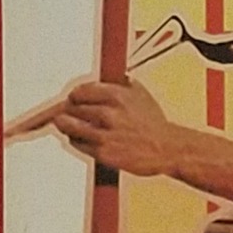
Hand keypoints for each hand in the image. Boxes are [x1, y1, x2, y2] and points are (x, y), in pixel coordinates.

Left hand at [53, 80, 180, 177]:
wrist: (166, 148)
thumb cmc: (154, 124)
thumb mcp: (139, 93)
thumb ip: (118, 83)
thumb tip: (101, 79)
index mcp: (116, 95)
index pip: (79, 91)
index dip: (74, 95)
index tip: (74, 98)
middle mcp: (108, 113)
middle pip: (71, 108)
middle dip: (68, 110)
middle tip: (68, 112)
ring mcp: (104, 134)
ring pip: (69, 126)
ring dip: (65, 124)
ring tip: (65, 124)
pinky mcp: (102, 152)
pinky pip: (77, 143)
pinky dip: (76, 140)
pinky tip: (82, 138)